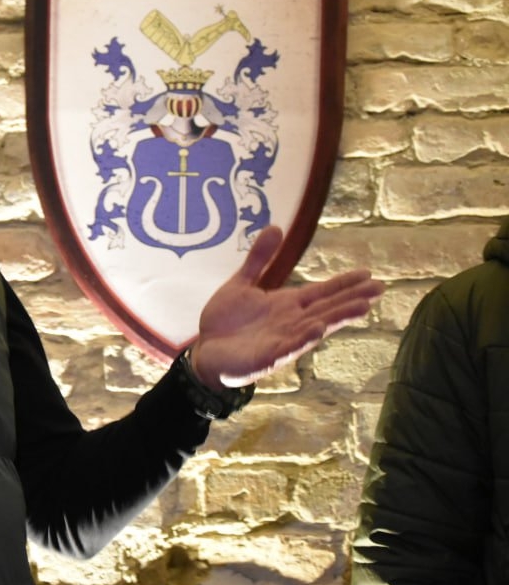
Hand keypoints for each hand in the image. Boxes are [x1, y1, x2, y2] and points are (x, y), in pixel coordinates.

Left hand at [191, 225, 383, 388]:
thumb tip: (276, 227)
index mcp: (289, 304)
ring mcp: (283, 340)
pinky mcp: (267, 357)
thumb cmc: (227, 320)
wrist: (204, 349)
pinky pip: (287, 347)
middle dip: (353, 299)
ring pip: (315, 327)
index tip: (369, 274)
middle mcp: (292, 322)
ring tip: (362, 307)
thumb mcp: (242, 283)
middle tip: (379, 288)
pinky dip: (302, 339)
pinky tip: (317, 329)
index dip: (345, 283)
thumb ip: (259, 258)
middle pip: (328, 308)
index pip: (323, 292)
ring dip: (337, 318)